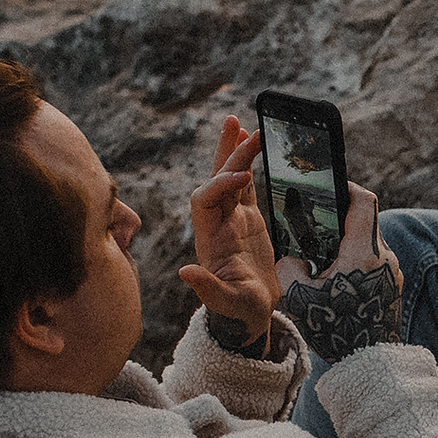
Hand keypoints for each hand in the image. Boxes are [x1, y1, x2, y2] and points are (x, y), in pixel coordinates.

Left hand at [178, 115, 280, 346]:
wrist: (248, 314)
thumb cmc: (238, 311)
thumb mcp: (226, 302)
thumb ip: (207, 288)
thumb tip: (184, 274)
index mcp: (209, 238)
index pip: (206, 200)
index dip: (220, 185)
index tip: (242, 179)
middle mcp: (216, 223)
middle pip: (214, 179)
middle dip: (225, 154)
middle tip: (237, 125)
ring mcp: (231, 219)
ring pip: (228, 177)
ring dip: (234, 151)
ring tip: (240, 124)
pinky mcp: (247, 220)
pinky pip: (245, 185)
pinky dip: (248, 165)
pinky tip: (253, 143)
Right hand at [278, 183, 404, 361]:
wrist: (370, 365)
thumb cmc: (336, 328)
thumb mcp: (300, 296)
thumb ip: (289, 267)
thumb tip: (292, 257)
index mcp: (364, 251)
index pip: (363, 200)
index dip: (346, 186)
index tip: (329, 186)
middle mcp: (385, 257)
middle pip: (364, 222)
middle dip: (340, 221)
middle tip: (315, 227)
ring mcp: (393, 273)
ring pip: (368, 244)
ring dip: (347, 245)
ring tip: (322, 258)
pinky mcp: (393, 288)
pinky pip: (373, 264)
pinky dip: (355, 264)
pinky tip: (336, 280)